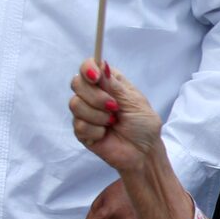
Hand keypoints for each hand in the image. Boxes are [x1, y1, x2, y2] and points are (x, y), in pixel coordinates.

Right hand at [69, 57, 164, 176]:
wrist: (143, 153)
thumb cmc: (143, 126)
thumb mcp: (135, 102)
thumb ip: (116, 86)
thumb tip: (102, 65)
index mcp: (108, 83)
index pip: (88, 66)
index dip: (88, 69)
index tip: (96, 77)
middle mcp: (94, 95)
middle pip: (76, 83)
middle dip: (95, 96)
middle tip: (114, 107)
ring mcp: (86, 112)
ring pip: (75, 104)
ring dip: (98, 115)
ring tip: (113, 123)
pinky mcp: (82, 130)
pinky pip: (79, 125)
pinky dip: (95, 130)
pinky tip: (105, 134)